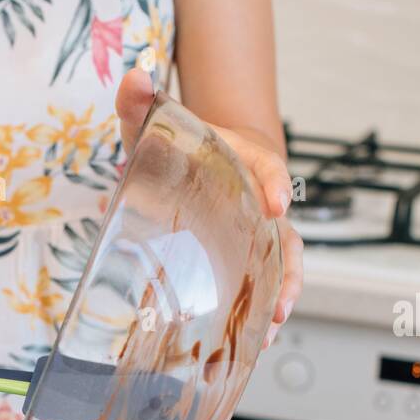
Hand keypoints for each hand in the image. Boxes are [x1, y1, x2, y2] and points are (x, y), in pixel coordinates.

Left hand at [116, 69, 303, 348]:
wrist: (203, 156)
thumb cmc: (183, 141)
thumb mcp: (158, 122)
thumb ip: (141, 102)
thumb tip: (133, 76)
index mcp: (246, 161)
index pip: (268, 168)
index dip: (275, 183)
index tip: (277, 203)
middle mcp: (262, 201)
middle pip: (285, 233)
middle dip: (286, 268)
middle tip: (280, 301)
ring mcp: (259, 233)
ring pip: (281, 265)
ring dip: (280, 298)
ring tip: (268, 330)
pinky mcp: (249, 257)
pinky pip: (264, 284)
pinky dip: (261, 312)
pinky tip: (254, 343)